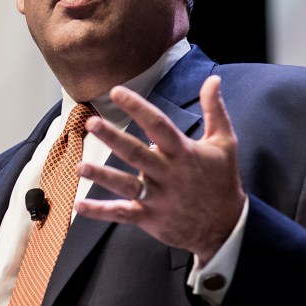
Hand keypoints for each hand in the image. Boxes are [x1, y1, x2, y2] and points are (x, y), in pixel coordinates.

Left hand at [73, 75, 245, 262]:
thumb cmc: (222, 180)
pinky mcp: (149, 218)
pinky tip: (79, 205)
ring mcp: (157, 198)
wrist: (227, 226)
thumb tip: (213, 79)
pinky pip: (121, 213)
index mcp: (183, 153)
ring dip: (102, 176)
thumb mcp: (224, 143)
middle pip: (136, 153)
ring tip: (79, 166)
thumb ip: (215, 110)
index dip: (137, 108)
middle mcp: (168, 174)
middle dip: (113, 138)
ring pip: (126, 185)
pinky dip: (100, 211)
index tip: (116, 92)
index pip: (158, 125)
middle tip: (91, 123)